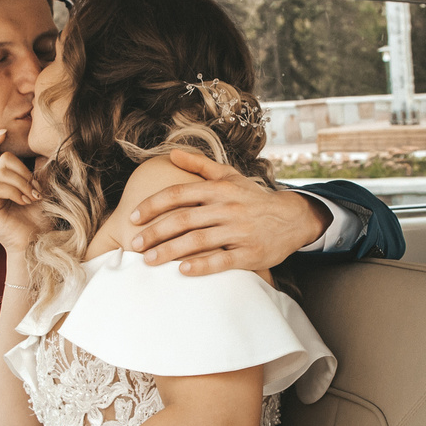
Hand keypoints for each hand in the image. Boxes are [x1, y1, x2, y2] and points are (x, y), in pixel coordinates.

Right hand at [0, 129, 44, 254]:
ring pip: (1, 171)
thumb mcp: (44, 188)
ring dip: (22, 183)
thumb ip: (40, 168)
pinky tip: (24, 201)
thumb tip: (45, 147)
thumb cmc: (42, 219)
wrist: (39, 241)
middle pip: (3, 159)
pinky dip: (14, 191)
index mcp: (5, 180)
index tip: (3, 132)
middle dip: (23, 172)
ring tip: (31, 198)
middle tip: (35, 189)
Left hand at [125, 150, 326, 275]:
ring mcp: (239, 232)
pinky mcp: (250, 254)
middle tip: (135, 245)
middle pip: (183, 219)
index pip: (178, 193)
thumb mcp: (230, 176)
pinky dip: (201, 266)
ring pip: (199, 241)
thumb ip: (200, 165)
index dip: (152, 205)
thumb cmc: (253, 198)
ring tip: (149, 261)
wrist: (292, 218)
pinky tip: (182, 271)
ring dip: (170, 252)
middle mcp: (228, 208)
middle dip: (155, 232)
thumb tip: (172, 153)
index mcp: (219, 189)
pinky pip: (222, 261)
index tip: (133, 217)